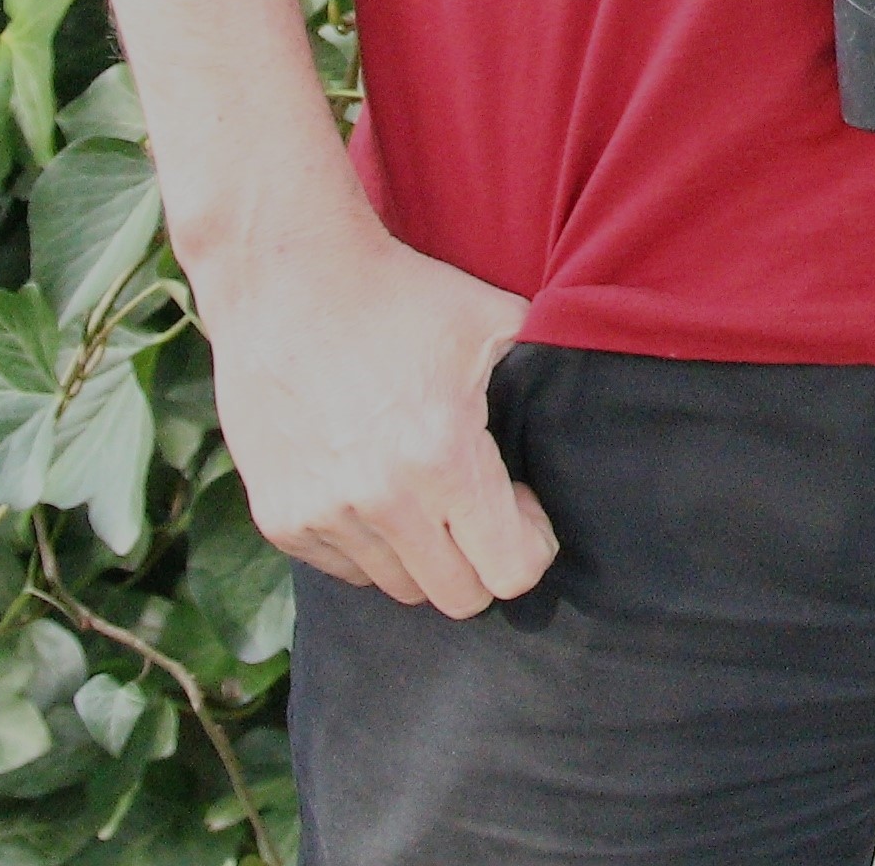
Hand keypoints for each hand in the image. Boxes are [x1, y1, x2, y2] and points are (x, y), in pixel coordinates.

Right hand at [196, 177, 556, 616]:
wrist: (284, 277)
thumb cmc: (399, 293)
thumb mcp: (493, 318)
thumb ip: (545, 370)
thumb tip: (594, 403)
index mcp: (444, 457)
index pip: (511, 572)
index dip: (531, 543)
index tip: (522, 503)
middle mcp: (381, 502)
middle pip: (459, 597)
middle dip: (482, 558)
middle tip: (479, 503)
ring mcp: (324, 517)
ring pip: (399, 588)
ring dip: (423, 554)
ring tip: (423, 488)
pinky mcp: (280, 520)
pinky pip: (346, 569)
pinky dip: (368, 544)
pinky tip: (371, 482)